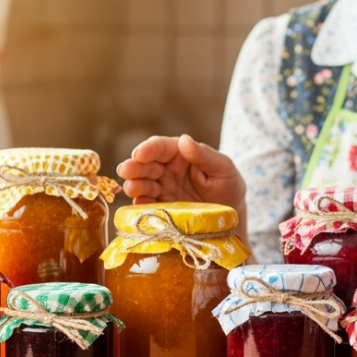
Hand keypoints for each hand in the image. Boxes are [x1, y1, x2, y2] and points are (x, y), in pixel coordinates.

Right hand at [117, 135, 247, 233]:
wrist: (231, 217)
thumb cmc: (229, 186)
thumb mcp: (223, 169)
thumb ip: (205, 156)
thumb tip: (184, 139)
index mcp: (181, 154)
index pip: (160, 147)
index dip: (148, 149)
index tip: (140, 154)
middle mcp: (167, 170)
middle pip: (146, 165)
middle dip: (134, 167)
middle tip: (125, 171)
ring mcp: (163, 189)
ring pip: (143, 184)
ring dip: (134, 185)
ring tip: (131, 187)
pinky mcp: (162, 208)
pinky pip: (148, 206)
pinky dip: (141, 206)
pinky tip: (139, 205)